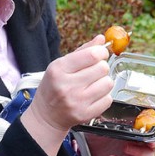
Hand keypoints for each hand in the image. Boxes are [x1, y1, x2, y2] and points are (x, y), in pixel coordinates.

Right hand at [21, 35, 113, 155]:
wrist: (46, 116)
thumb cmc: (54, 87)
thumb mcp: (61, 65)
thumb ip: (83, 51)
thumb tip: (101, 39)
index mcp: (59, 69)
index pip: (92, 55)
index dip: (101, 52)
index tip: (100, 54)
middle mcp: (67, 86)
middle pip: (102, 68)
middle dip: (101, 67)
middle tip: (93, 72)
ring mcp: (77, 102)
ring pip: (108, 83)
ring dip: (103, 82)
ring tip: (93, 84)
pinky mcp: (85, 115)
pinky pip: (108, 99)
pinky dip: (103, 96)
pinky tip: (93, 96)